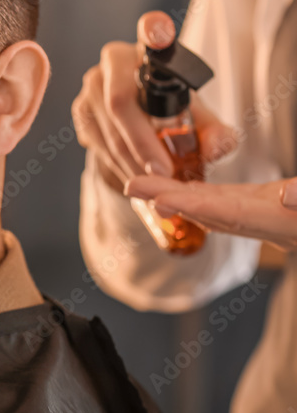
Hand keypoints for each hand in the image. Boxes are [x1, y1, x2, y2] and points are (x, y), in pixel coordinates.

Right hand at [72, 10, 237, 191]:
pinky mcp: (80, 111)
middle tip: (164, 173)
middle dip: (143, 144)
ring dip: (131, 161)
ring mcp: (91, 86)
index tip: (160, 31)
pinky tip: (136, 177)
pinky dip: (118, 165)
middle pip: (120, 102)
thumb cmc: (173, 112)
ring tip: (154, 183)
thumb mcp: (200, 121)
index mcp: (149, 50)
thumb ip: (217, 134)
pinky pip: (97, 143)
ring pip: (107, 129)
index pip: (151, 31)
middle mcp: (113, 61)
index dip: (154, 30)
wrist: (140, 122)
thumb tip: (216, 148)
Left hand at [125, 175, 296, 250]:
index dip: (195, 207)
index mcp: (286, 224)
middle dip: (170, 199)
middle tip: (132, 186)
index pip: (232, 216)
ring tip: (141, 185)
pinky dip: (202, 196)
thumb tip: (288, 198)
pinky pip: (229, 204)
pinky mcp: (271, 210)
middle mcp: (273, 227)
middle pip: (212, 212)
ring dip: (178, 197)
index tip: (161, 200)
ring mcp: (270, 220)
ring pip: (216, 208)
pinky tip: (181, 189)